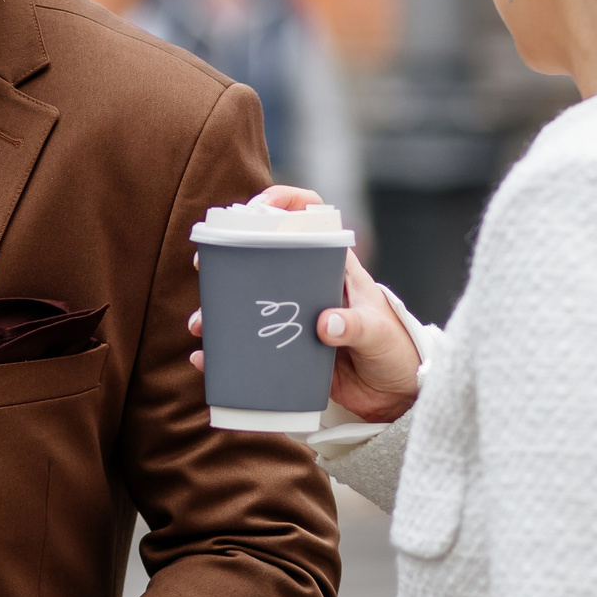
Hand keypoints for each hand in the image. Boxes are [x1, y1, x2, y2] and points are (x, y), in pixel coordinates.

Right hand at [189, 186, 421, 423]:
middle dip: (229, 259)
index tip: (255, 210)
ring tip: (200, 324)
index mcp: (335, 267)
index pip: (310, 216)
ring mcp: (295, 315)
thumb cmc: (394, 351)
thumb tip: (325, 323)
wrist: (395, 394)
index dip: (283, 202)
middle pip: (265, 257)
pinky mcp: (287, 348)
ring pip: (249, 301)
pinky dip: (226, 349)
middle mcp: (310, 285)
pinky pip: (249, 342)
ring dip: (219, 309)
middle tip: (205, 267)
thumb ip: (356, 326)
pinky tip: (207, 359)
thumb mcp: (378, 335)